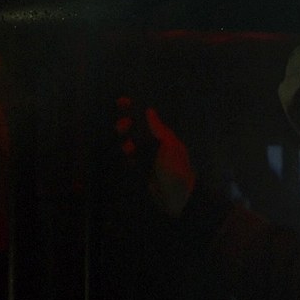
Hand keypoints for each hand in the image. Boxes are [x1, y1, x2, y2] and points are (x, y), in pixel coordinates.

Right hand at [116, 97, 195, 216]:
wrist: (176, 198)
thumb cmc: (176, 170)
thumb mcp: (171, 147)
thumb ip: (160, 129)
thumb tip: (150, 111)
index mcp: (165, 136)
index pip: (149, 118)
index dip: (136, 109)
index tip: (122, 101)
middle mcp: (155, 144)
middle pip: (136, 128)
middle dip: (126, 124)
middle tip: (123, 125)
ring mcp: (147, 157)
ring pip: (131, 142)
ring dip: (126, 140)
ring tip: (128, 146)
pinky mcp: (140, 170)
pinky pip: (130, 158)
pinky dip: (126, 155)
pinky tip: (127, 157)